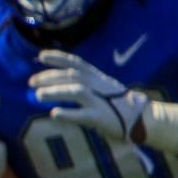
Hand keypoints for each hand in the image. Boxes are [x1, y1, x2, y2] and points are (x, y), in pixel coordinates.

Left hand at [30, 49, 177, 154]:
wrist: (146, 121)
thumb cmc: (119, 107)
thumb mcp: (103, 91)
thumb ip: (83, 87)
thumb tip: (53, 87)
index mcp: (99, 79)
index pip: (77, 63)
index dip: (58, 58)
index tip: (40, 56)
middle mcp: (100, 86)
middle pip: (73, 76)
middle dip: (50, 77)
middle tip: (31, 82)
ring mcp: (102, 102)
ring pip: (77, 91)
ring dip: (56, 92)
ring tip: (38, 95)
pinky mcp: (103, 119)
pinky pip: (84, 115)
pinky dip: (68, 113)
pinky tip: (54, 114)